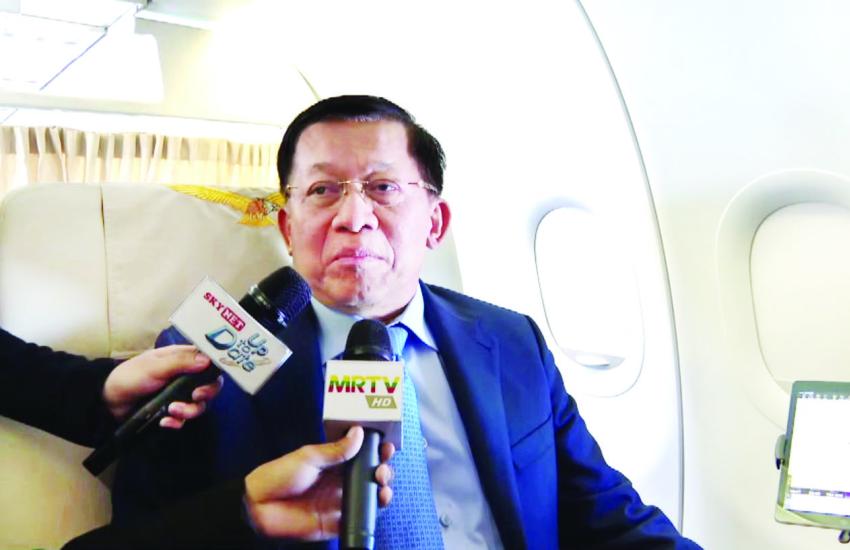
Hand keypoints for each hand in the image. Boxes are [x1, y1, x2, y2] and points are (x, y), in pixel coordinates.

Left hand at [102, 345, 221, 427]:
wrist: (108, 403)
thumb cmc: (130, 377)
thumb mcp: (154, 366)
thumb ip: (180, 362)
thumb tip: (208, 360)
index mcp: (182, 359)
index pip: (209, 361)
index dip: (215, 369)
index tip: (212, 377)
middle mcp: (185, 377)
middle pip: (210, 385)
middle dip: (206, 393)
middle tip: (196, 396)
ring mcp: (179, 396)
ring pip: (199, 405)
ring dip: (189, 410)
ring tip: (172, 411)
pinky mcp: (172, 412)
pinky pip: (184, 419)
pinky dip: (177, 422)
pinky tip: (164, 422)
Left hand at [245, 426, 394, 539]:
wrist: (259, 507)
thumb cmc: (278, 476)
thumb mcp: (308, 457)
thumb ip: (335, 450)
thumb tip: (359, 433)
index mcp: (333, 463)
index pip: (361, 456)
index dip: (376, 451)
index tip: (386, 446)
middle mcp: (339, 481)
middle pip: (370, 476)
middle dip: (383, 470)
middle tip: (382, 469)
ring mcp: (339, 502)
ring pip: (369, 496)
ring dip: (382, 489)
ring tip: (383, 485)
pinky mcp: (337, 522)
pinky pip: (360, 517)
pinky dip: (373, 511)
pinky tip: (378, 503)